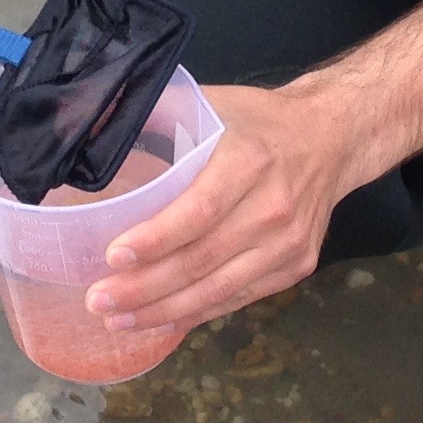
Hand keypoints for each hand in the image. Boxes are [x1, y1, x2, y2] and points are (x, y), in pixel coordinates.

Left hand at [87, 82, 363, 335]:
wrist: (332, 137)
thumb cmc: (259, 121)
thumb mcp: (212, 102)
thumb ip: (155, 111)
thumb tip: (90, 120)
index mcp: (251, 159)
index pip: (201, 209)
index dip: (157, 238)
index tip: (113, 255)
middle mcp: (274, 206)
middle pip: (204, 259)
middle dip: (145, 287)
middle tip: (98, 299)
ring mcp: (289, 243)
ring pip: (219, 289)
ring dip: (164, 310)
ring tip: (117, 319)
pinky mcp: (296, 265)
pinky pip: (239, 298)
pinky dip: (197, 313)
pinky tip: (161, 319)